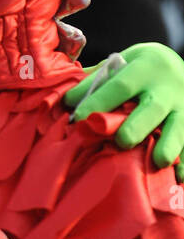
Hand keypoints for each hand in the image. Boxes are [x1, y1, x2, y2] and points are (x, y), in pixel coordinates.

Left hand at [65, 42, 183, 180]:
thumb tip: (66, 101)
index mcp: (144, 68)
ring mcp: (183, 105)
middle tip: (121, 142)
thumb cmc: (140, 68)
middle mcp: (166, 86)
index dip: (99, 102)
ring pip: (179, 126)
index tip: (79, 118)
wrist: (179, 64)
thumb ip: (96, 79)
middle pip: (152, 108)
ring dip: (167, 145)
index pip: (120, 86)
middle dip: (135, 127)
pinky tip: (178, 177)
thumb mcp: (122, 62)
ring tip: (158, 161)